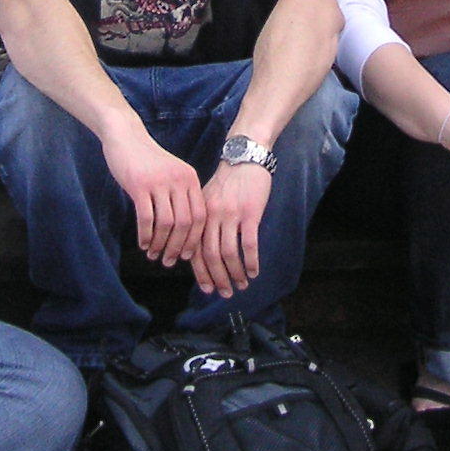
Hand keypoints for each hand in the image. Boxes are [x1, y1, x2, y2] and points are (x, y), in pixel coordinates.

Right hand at [102, 126, 205, 263]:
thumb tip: (184, 231)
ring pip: (167, 223)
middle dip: (178, 247)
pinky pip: (146, 218)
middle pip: (186, 223)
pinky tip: (142, 244)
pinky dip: (145, 235)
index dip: (194, 239)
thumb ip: (180, 195)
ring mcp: (159, 182)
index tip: (186, 256)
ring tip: (153, 255)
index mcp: (190, 179)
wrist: (126, 136)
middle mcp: (179, 180)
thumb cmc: (148, 159)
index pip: (200, 216)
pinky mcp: (140, 185)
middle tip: (168, 261)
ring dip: (160, 244)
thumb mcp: (172, 173)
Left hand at [193, 159, 271, 297]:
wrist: (245, 157)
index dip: (200, 273)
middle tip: (225, 293)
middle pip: (210, 256)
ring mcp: (231, 215)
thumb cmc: (228, 181)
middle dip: (217, 279)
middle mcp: (212, 217)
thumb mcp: (208, 199)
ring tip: (241, 285)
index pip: (195, 250)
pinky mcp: (250, 213)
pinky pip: (249, 244)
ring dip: (235, 274)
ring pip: (229, 253)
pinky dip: (251, 261)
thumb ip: (204, 223)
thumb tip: (199, 252)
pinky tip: (254, 272)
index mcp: (200, 215)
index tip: (207, 288)